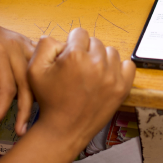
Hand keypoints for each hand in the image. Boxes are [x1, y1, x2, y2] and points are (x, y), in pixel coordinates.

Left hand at [0, 5, 35, 135]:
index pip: (7, 88)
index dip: (1, 110)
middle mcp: (16, 47)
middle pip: (27, 84)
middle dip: (24, 111)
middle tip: (20, 131)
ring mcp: (23, 44)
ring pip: (37, 75)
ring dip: (36, 96)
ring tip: (31, 117)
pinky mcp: (25, 43)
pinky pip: (38, 65)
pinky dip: (40, 81)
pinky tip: (39, 94)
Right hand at [28, 28, 135, 153]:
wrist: (63, 130)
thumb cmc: (49, 101)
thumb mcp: (34, 70)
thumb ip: (44, 45)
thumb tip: (60, 38)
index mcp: (75, 57)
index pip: (79, 33)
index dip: (72, 44)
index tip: (69, 58)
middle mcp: (96, 64)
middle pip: (95, 42)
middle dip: (86, 51)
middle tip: (78, 70)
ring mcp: (111, 76)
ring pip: (111, 52)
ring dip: (102, 59)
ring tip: (91, 74)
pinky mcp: (122, 88)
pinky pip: (128, 65)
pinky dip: (119, 69)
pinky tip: (106, 76)